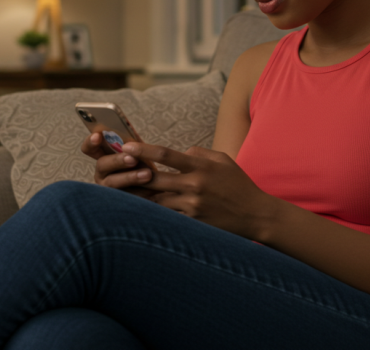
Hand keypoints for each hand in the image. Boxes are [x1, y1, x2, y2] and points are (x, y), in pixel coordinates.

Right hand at [81, 132, 156, 198]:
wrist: (159, 186)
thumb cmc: (145, 164)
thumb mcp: (139, 152)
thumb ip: (132, 144)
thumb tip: (130, 137)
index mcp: (104, 156)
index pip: (90, 148)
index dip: (90, 142)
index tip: (97, 136)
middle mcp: (102, 172)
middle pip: (102, 164)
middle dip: (117, 160)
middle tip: (133, 159)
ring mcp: (108, 188)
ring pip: (113, 182)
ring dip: (130, 177)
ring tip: (147, 174)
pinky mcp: (117, 202)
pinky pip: (126, 197)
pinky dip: (140, 192)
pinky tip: (152, 189)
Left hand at [121, 142, 280, 240]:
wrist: (256, 215)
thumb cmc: (238, 184)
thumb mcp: (223, 160)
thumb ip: (199, 153)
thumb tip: (179, 152)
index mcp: (201, 167)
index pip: (166, 154)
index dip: (143, 149)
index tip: (126, 146)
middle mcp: (195, 186)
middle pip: (155, 178)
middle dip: (132, 173)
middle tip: (114, 169)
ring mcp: (193, 207)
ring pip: (156, 201)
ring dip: (138, 196)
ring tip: (118, 191)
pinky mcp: (193, 224)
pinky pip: (166, 218)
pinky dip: (152, 214)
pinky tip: (137, 212)